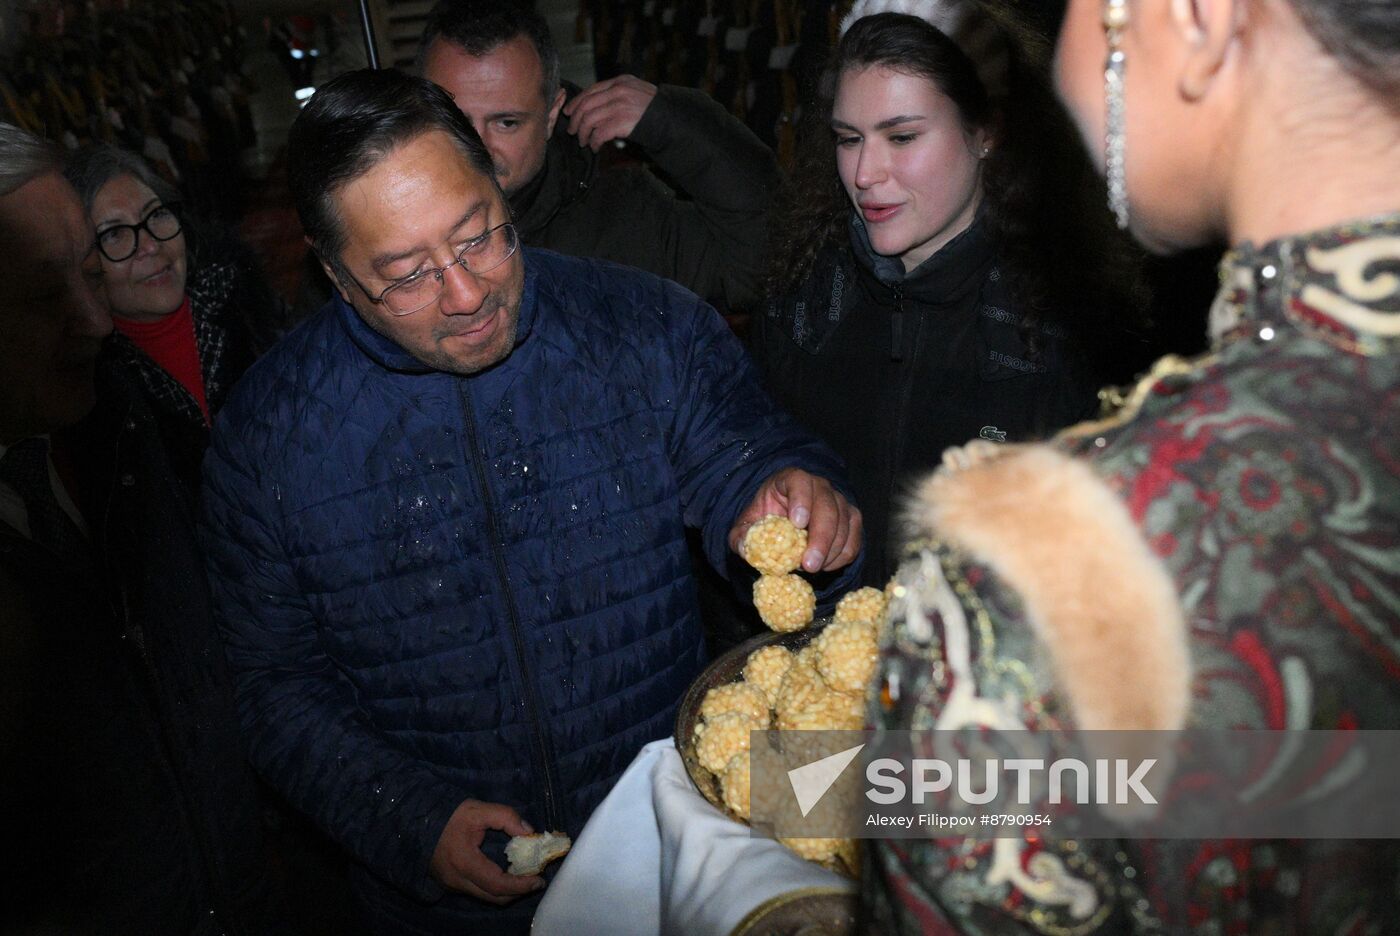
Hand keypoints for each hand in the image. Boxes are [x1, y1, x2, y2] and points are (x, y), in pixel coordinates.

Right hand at [429, 799, 542, 903]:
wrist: (416, 822)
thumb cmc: (448, 816)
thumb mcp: (478, 809)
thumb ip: (505, 817)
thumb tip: (529, 831)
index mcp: (465, 863)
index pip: (498, 884)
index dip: (521, 885)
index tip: (539, 879)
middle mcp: (457, 881)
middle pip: (494, 897)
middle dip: (518, 892)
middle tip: (536, 880)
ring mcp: (452, 885)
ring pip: (486, 896)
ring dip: (507, 890)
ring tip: (524, 876)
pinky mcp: (450, 884)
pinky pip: (477, 891)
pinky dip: (494, 886)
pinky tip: (505, 873)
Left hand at [562, 75, 658, 151]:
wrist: (671, 120)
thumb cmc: (653, 110)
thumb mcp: (636, 92)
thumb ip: (617, 94)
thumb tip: (595, 106)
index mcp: (620, 82)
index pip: (591, 91)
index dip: (576, 103)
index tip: (569, 113)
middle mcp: (618, 91)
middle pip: (586, 105)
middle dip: (575, 120)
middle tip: (573, 132)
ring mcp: (620, 106)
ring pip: (589, 120)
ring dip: (583, 133)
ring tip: (583, 142)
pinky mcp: (622, 122)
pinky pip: (599, 133)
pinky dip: (594, 142)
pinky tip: (595, 147)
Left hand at [729, 468, 861, 572]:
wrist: (783, 522)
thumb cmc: (765, 521)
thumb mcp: (745, 528)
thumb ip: (742, 538)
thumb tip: (746, 550)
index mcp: (790, 480)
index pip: (799, 481)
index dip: (801, 500)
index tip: (797, 523)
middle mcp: (819, 486)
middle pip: (827, 506)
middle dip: (820, 538)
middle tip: (809, 565)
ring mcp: (838, 501)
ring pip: (844, 524)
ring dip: (831, 551)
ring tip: (812, 568)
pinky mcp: (851, 519)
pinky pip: (854, 539)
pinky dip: (842, 556)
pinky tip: (825, 566)